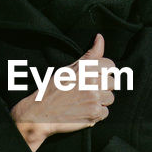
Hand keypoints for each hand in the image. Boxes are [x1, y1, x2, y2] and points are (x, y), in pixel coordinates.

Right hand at [10, 34, 116, 151]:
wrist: (39, 112)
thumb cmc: (52, 89)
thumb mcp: (69, 67)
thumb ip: (90, 55)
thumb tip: (100, 37)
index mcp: (86, 67)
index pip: (110, 65)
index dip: (104, 72)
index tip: (96, 77)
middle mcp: (91, 81)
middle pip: (112, 82)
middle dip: (102, 87)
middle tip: (87, 91)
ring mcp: (94, 98)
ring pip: (110, 98)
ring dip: (100, 101)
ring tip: (85, 102)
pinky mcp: (94, 113)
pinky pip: (105, 112)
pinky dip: (96, 114)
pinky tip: (84, 111)